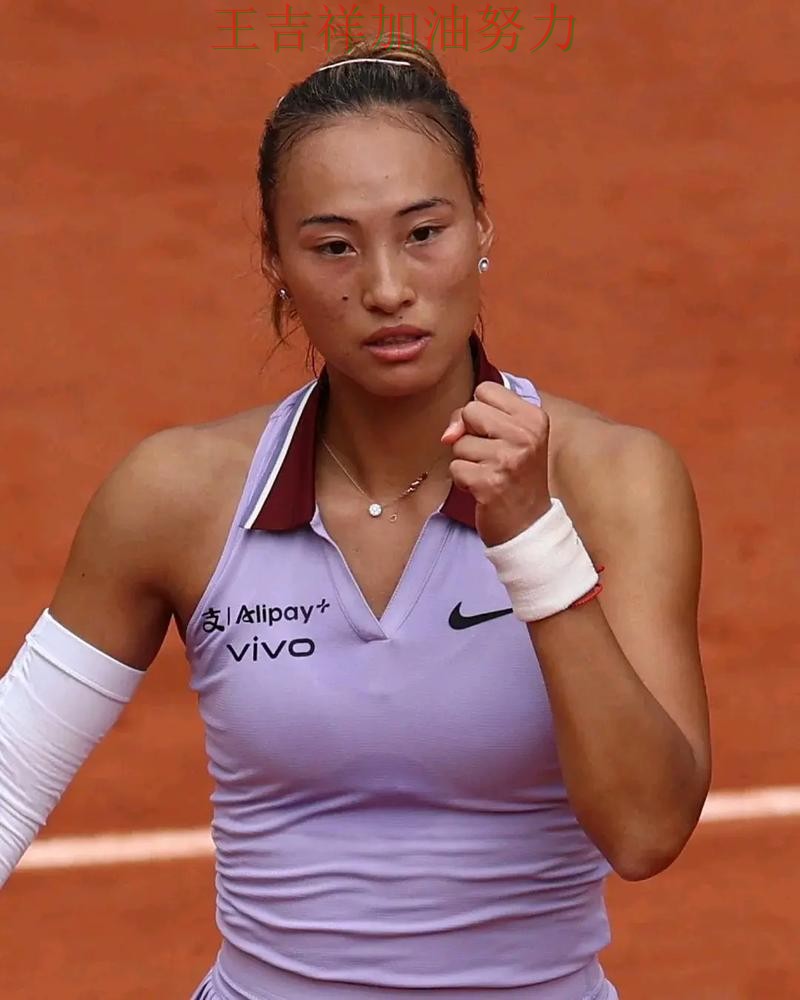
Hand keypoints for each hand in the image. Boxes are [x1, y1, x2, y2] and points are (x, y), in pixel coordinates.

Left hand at [441, 381, 551, 546]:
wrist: (528, 523)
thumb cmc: (514, 475)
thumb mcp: (508, 437)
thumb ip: (473, 419)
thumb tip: (448, 435)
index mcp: (533, 417)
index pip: (485, 389)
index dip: (481, 412)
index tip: (495, 433)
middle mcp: (525, 435)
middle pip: (469, 410)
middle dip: (470, 434)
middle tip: (491, 455)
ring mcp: (507, 459)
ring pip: (459, 442)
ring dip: (467, 460)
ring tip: (489, 473)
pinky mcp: (489, 482)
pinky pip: (455, 467)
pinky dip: (463, 480)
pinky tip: (482, 488)